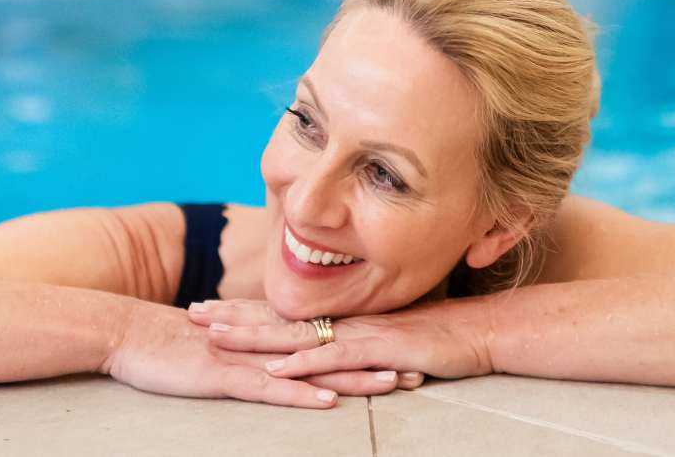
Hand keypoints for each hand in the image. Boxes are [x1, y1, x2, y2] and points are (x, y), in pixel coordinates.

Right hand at [100, 301, 407, 408]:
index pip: (326, 340)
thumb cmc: (169, 344)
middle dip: (374, 361)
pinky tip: (327, 402)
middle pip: (330, 351)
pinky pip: (269, 388)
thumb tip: (278, 361)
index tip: (401, 353)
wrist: (127, 332)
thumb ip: (252, 350)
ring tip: (392, 383)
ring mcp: (248, 358)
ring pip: (310, 368)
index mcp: (268, 336)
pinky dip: (299, 395)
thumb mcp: (221, 346)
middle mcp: (266, 343)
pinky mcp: (224, 375)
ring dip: (352, 376)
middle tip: (417, 368)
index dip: (364, 347)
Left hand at [189, 299, 493, 383]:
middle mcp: (346, 321)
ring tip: (215, 337)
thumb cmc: (441, 337)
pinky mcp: (380, 349)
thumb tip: (331, 353)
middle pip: (279, 319)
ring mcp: (361, 333)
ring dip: (254, 337)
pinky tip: (275, 368)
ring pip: (297, 335)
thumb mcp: (390, 341)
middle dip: (233, 317)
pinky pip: (335, 357)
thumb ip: (359, 345)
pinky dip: (303, 363)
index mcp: (344, 318)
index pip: (284, 313)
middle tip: (191, 313)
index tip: (208, 307)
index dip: (245, 311)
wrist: (483, 332)